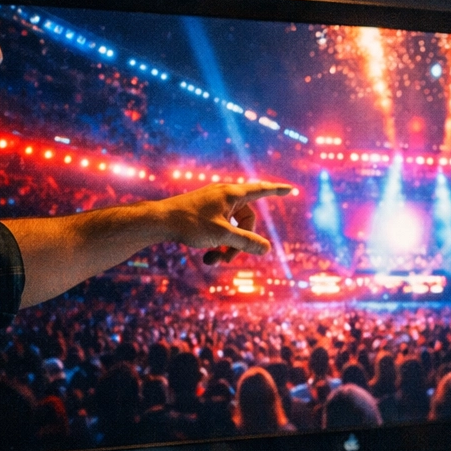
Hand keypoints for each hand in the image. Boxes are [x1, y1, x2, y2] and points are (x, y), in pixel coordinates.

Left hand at [153, 181, 293, 264]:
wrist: (159, 220)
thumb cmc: (190, 224)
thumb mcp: (222, 236)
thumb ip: (246, 243)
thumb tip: (267, 249)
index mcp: (232, 194)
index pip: (261, 190)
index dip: (277, 191)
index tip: (291, 190)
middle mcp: (224, 195)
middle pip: (246, 220)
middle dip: (241, 242)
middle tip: (228, 258)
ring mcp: (213, 203)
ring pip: (232, 227)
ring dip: (227, 246)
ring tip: (213, 260)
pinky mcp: (204, 212)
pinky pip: (220, 228)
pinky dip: (217, 242)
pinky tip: (206, 254)